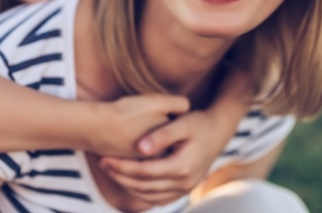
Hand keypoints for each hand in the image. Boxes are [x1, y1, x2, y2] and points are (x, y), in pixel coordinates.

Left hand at [97, 66, 252, 205]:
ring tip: (110, 171)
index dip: (123, 166)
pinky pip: (157, 198)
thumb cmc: (199, 123)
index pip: (144, 172)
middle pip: (144, 185)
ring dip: (127, 185)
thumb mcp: (182, 123)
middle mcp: (184, 182)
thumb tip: (140, 147)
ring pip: (148, 195)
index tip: (105, 157)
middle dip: (120, 176)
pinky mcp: (183, 189)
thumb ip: (162, 135)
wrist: (218, 131)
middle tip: (102, 164)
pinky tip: (127, 181)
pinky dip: (140, 193)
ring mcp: (184, 189)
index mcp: (182, 166)